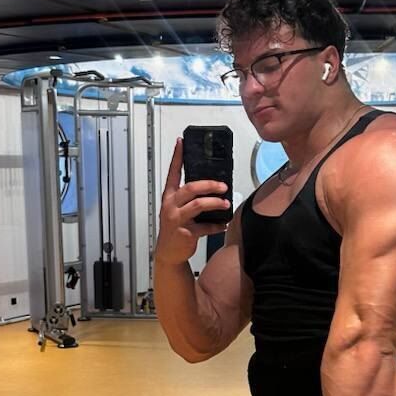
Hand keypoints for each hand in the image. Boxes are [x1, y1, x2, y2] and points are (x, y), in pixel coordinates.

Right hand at [155, 137, 231, 265]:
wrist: (168, 253)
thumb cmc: (175, 228)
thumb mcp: (177, 210)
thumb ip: (190, 198)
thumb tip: (212, 187)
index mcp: (169, 196)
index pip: (172, 172)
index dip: (177, 156)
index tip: (181, 142)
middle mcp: (171, 205)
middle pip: (191, 188)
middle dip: (209, 184)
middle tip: (223, 186)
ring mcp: (176, 219)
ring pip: (198, 205)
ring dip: (215, 203)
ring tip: (226, 203)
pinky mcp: (185, 233)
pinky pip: (205, 227)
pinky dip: (217, 226)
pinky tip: (223, 224)